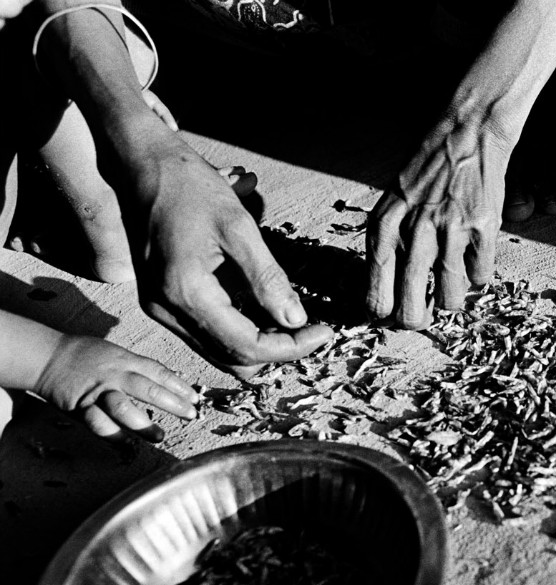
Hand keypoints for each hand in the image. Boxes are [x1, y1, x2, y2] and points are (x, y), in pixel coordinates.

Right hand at [34, 334, 198, 441]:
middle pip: (149, 390)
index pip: (159, 372)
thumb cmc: (86, 355)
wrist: (49, 357)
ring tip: (159, 436)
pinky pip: (99, 423)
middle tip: (190, 415)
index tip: (195, 399)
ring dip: (144, 424)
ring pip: (124, 408)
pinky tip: (127, 444)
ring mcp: (98, 392)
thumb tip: (166, 382)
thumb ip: (138, 368)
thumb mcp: (116, 353)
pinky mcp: (81, 407)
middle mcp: (115, 376)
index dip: (179, 386)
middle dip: (173, 404)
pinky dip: (114, 435)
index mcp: (126, 361)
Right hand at [125, 126, 332, 374]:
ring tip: (292, 325)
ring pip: (217, 353)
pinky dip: (236, 334)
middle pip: (232, 358)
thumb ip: (267, 277)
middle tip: (312, 332)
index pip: (247, 346)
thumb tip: (296, 320)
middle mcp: (165, 310)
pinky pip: (204, 335)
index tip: (324, 333)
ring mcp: (158, 309)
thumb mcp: (238, 226)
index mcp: (185, 292)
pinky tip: (262, 313)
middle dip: (276, 351)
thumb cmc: (190, 187)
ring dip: (256, 347)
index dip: (290, 347)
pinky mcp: (158, 302)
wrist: (141, 165)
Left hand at [366, 118, 504, 328]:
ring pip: (451, 300)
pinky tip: (474, 252)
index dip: (384, 314)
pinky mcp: (482, 230)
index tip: (393, 314)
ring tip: (453, 276)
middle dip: (417, 320)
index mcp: (384, 228)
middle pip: (411, 311)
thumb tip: (391, 296)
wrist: (466, 132)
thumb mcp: (394, 203)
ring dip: (453, 297)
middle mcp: (414, 233)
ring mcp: (450, 232)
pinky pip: (481, 278)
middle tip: (424, 314)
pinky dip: (479, 273)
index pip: (375, 296)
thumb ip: (391, 245)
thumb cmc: (427, 170)